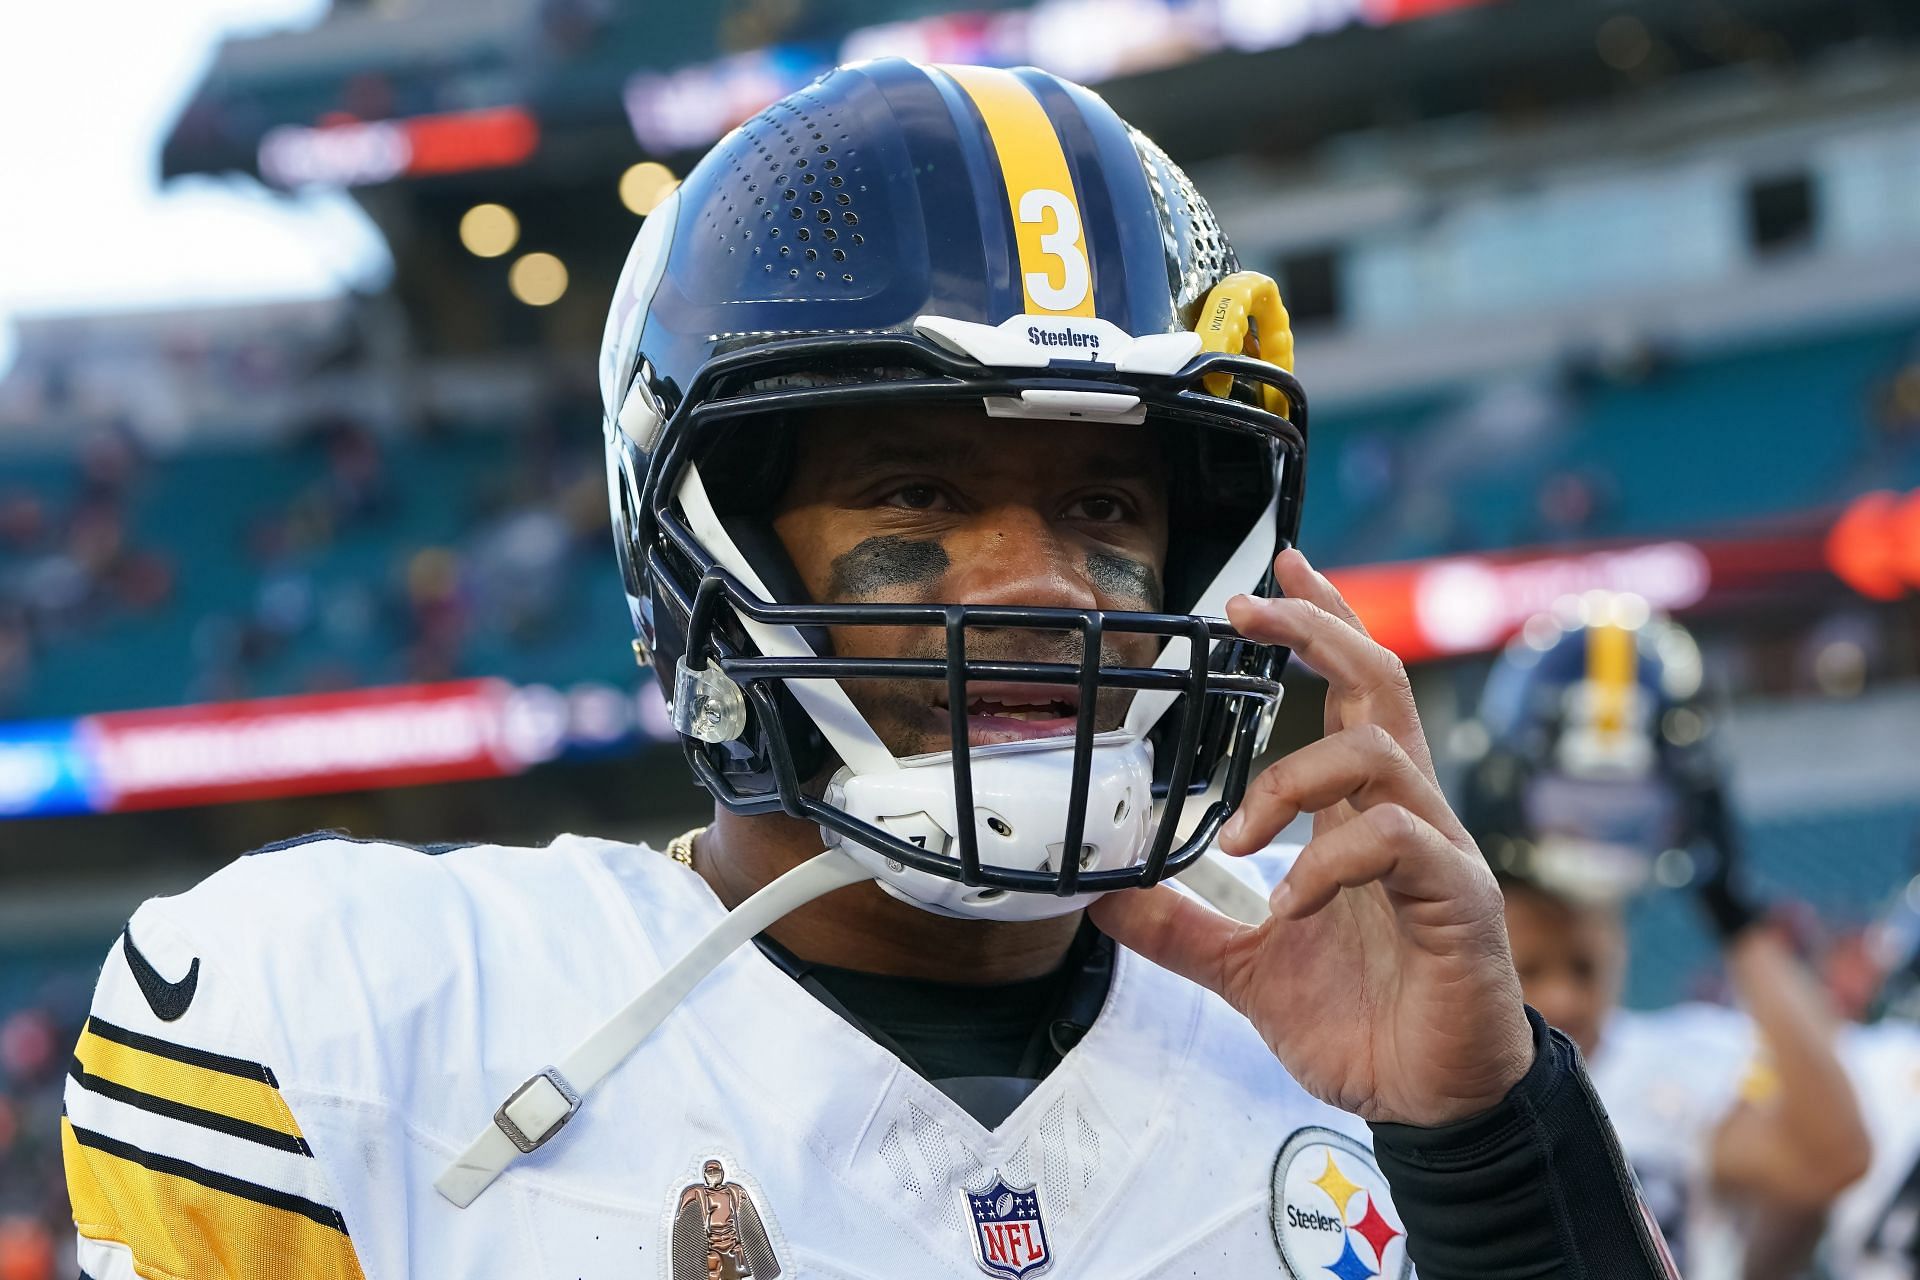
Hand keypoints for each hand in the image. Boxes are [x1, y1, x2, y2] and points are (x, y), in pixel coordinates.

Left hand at [1091, 549, 1533, 1125]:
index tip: (1273, 574)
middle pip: (1377, 684)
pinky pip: (1396, 845)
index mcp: (1360, 816)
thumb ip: (1182, 928)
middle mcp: (1405, 816)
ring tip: (1243, 836)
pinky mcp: (1459, 901)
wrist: (1429, 1100)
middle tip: (1249, 605)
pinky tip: (1290, 900)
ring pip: (1378, 755)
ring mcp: (1437, 854)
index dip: (1319, 625)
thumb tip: (1104, 900)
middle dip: (1317, 629)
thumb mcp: (1246, 969)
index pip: (1350, 693)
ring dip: (1293, 780)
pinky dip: (1329, 862)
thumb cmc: (1363, 1021)